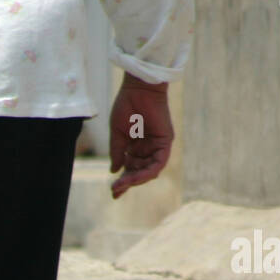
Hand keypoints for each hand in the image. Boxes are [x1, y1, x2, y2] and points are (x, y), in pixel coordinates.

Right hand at [108, 73, 173, 198]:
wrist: (138, 88)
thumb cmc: (126, 106)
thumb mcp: (117, 134)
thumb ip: (117, 152)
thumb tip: (114, 171)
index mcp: (135, 147)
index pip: (130, 169)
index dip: (123, 181)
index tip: (113, 191)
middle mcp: (147, 149)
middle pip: (139, 172)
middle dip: (128, 183)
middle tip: (115, 190)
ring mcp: (157, 146)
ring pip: (150, 171)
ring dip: (136, 179)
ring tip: (123, 183)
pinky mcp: (166, 141)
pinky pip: (159, 162)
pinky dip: (149, 171)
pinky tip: (136, 177)